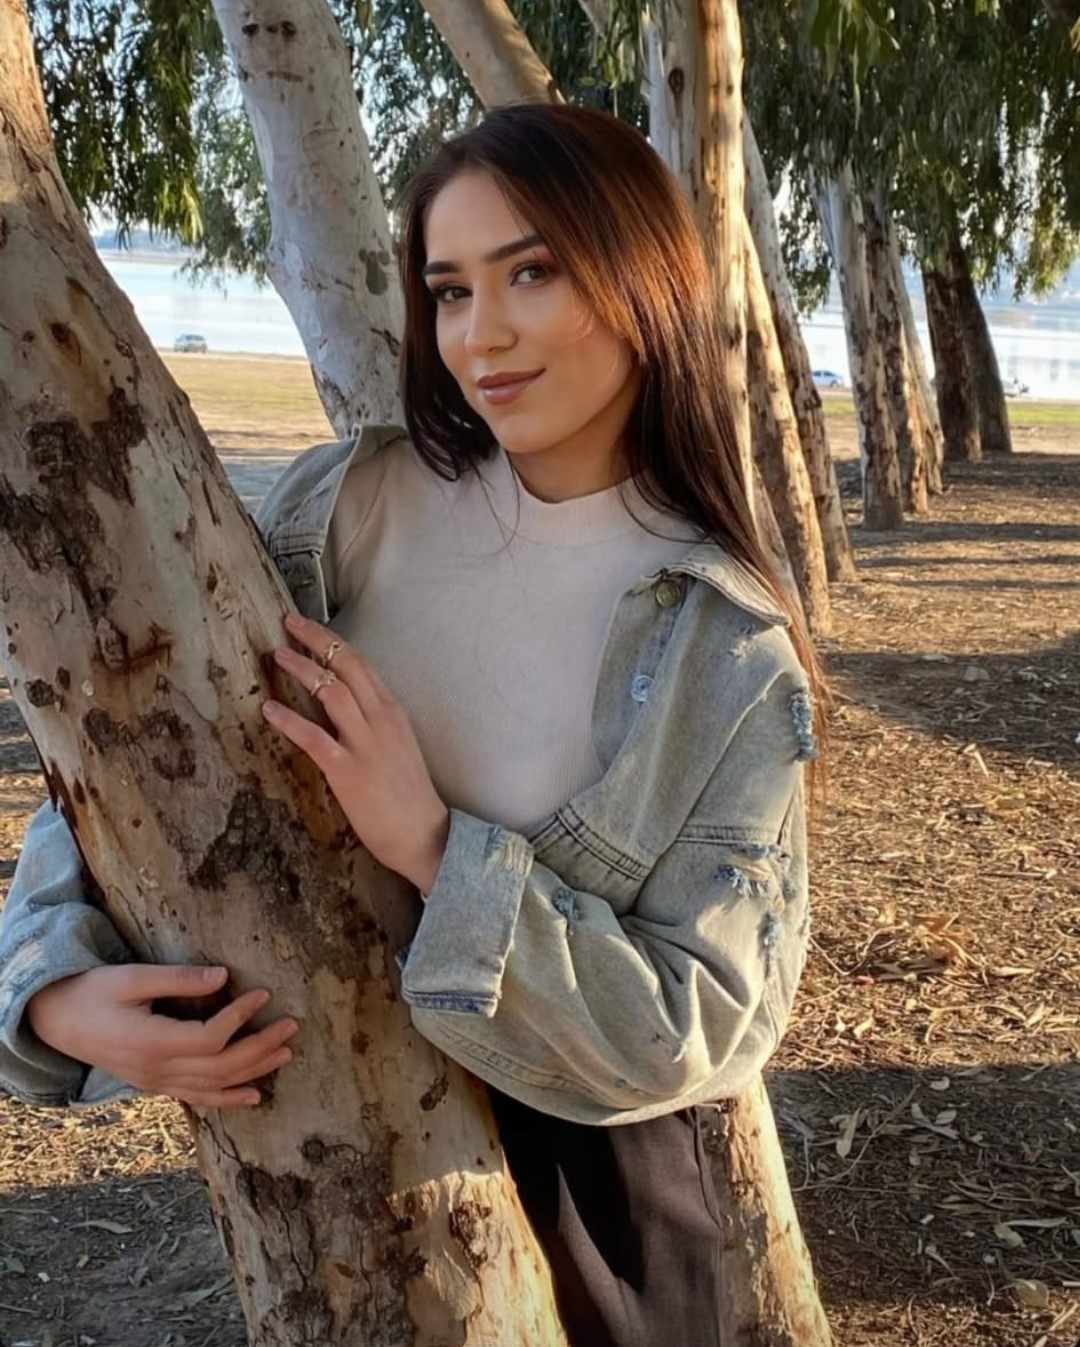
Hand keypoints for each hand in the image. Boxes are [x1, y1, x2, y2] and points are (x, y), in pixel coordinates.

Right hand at [26, 964, 298, 1108]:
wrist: (58, 1021)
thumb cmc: (94, 992)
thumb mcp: (132, 978)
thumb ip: (179, 979)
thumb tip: (223, 975)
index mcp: (153, 1043)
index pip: (211, 1038)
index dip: (241, 1018)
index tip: (264, 993)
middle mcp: (157, 1070)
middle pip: (221, 1067)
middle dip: (260, 1047)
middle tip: (291, 1026)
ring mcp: (157, 1082)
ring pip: (214, 1086)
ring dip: (253, 1072)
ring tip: (285, 1054)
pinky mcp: (156, 1084)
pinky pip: (197, 1097)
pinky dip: (228, 1098)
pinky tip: (254, 1095)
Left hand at [264, 613, 449, 893]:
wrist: (424, 834)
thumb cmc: (409, 796)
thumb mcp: (397, 748)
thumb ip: (373, 726)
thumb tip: (343, 713)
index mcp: (393, 713)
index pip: (362, 665)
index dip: (334, 642)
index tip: (311, 628)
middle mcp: (381, 720)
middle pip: (347, 666)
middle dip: (317, 640)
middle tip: (290, 623)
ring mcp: (365, 744)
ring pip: (331, 692)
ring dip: (302, 669)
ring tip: (277, 655)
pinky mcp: (348, 771)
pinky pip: (314, 737)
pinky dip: (289, 720)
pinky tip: (268, 709)